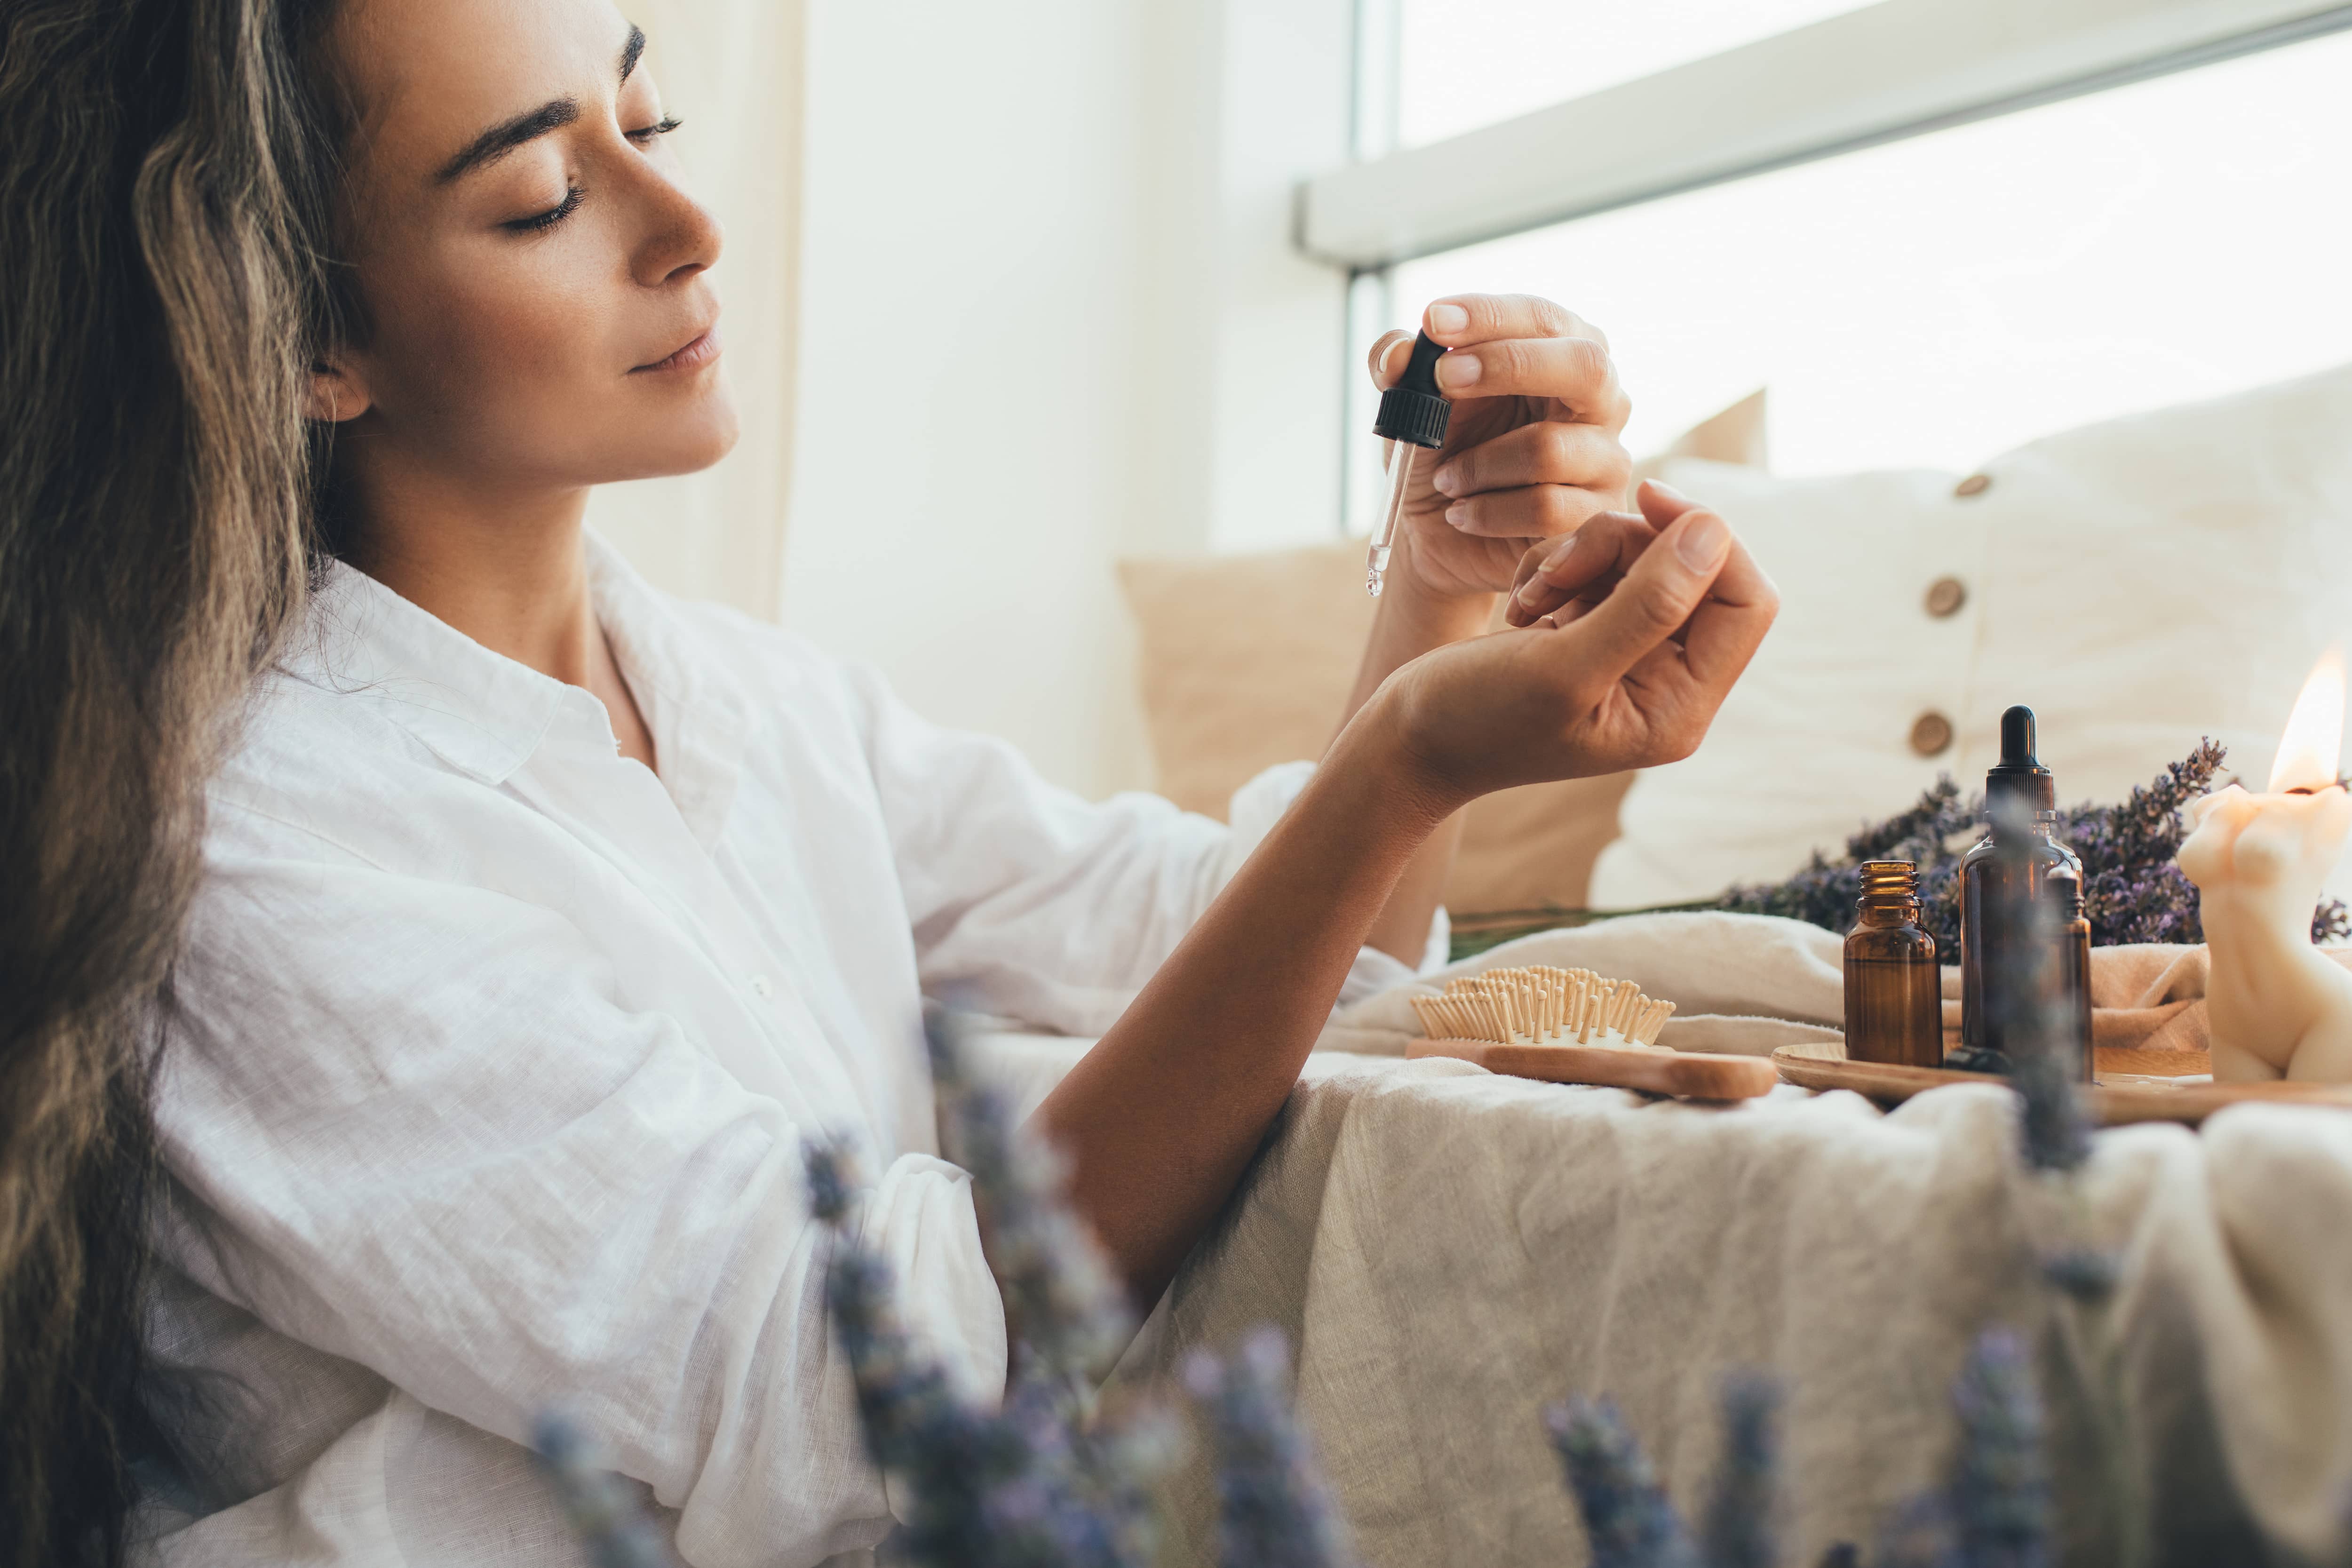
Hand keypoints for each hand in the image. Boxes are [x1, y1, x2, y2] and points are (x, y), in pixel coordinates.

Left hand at [1367, 294, 1631, 602]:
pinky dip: (1486, 510)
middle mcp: (1600, 399)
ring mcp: (1608, 458)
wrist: (1439, 536)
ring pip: (1548, 449)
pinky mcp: (1597, 514)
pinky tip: (1461, 513)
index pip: (1542, 317)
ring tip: (1446, 479)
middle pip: (1585, 365)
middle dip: (1507, 366)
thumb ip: (1396, 363)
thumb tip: (1398, 352)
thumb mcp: (1409, 401)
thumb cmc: (1440, 453)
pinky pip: (1544, 508)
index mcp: (1563, 352)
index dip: (1490, 315)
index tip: (1434, 321)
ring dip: (1477, 464)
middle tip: (1443, 379)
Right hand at [1369, 482, 1776, 806]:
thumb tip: (1714, 532)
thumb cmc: (1477, 718)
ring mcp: (1633, 654)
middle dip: (1625, 548)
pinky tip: (1525, 603)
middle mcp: (1670, 681)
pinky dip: (1563, 565)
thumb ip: (1647, 605)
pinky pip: (1606, 565)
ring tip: (1531, 595)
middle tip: (1558, 569)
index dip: (1707, 540)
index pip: (1745, 601)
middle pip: (1695, 570)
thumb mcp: (1562, 666)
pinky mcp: (1596, 630)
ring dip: (1584, 555)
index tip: (1644, 498)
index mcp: (1680, 707)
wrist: (1410, 737)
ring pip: (1646, 557)